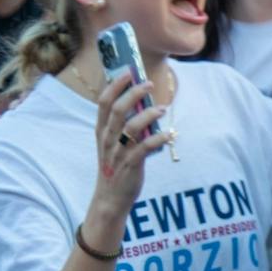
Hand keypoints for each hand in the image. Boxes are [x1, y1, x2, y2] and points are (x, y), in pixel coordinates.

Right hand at [86, 70, 172, 224]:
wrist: (110, 199)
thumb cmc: (115, 166)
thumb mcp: (112, 143)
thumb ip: (122, 124)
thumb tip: (142, 102)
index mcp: (102, 131)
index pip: (104, 102)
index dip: (115, 85)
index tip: (128, 72)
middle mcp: (108, 139)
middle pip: (118, 109)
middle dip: (134, 93)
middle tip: (149, 84)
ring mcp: (118, 152)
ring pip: (131, 127)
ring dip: (148, 115)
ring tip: (162, 108)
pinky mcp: (131, 165)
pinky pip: (145, 148)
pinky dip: (158, 139)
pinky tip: (169, 134)